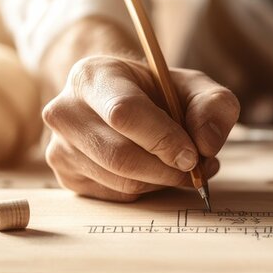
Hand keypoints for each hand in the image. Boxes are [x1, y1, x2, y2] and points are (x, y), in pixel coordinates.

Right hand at [43, 55, 239, 200]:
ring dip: (161, 181)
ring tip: (180, 167)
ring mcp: (59, 147)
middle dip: (167, 169)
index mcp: (92, 76)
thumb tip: (206, 144)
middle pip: (120, 155)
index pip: (124, 113)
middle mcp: (64, 110)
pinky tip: (155, 173)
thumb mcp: (193, 86)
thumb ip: (213, 106)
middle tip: (195, 170)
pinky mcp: (66, 176)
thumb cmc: (157, 93)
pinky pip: (115, 196)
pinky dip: (145, 191)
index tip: (192, 155)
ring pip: (120, 181)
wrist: (121, 102)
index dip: (163, 139)